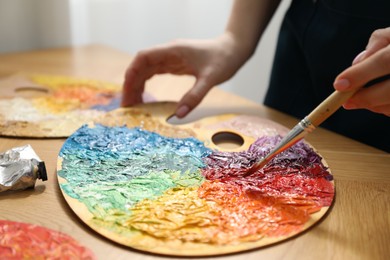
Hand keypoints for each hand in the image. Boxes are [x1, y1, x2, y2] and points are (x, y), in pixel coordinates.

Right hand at [122, 34, 248, 117]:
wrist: (234, 50)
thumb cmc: (224, 59)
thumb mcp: (211, 78)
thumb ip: (195, 95)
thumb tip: (179, 115)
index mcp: (173, 51)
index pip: (143, 58)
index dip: (131, 73)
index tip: (127, 91)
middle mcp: (168, 53)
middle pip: (141, 66)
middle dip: (131, 84)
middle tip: (127, 106)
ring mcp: (171, 59)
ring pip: (146, 71)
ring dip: (137, 86)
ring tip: (133, 105)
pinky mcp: (175, 65)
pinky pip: (155, 74)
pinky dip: (146, 85)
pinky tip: (145, 99)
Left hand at [333, 27, 389, 115]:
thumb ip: (378, 42)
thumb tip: (357, 62)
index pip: (384, 61)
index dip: (360, 75)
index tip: (339, 84)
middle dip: (365, 98)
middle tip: (346, 101)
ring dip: (375, 106)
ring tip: (361, 99)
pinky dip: (386, 109)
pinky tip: (379, 103)